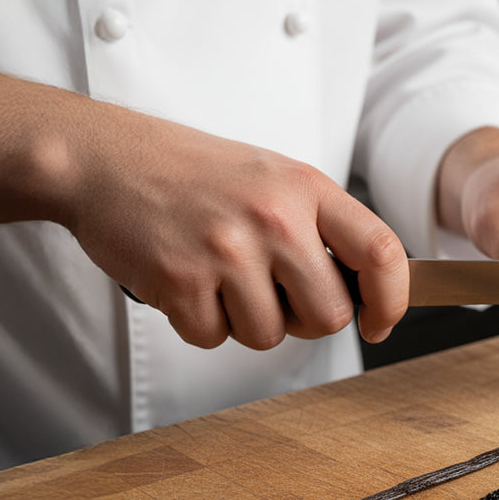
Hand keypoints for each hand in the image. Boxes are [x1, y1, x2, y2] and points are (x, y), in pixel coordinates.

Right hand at [67, 123, 408, 348]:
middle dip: (304, 320)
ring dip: (245, 321)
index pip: (381, 253)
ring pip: (269, 334)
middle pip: (330, 315)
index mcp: (307, 188)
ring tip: (218, 275)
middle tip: (271, 292)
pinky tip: (185, 280)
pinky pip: (213, 338)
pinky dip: (199, 322)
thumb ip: (320, 227)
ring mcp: (227, 249)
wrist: (107, 160)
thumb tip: (364, 292)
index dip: (391, 301)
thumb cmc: (193, 174)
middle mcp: (274, 217)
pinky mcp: (181, 279)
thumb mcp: (273, 179)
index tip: (378, 322)